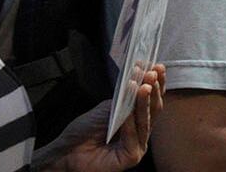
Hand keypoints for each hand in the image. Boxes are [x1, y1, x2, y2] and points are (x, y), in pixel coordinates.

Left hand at [36, 64, 165, 171]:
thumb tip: (140, 81)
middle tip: (152, 74)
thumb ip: (125, 99)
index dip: (156, 83)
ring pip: (146, 121)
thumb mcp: (107, 108)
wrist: (68, 151)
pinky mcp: (131, 157)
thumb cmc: (85, 131)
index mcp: (136, 118)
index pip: (151, 99)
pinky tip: (128, 112)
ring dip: (144, 102)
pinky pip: (133, 137)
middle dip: (154, 89)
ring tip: (144, 86)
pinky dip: (130, 123)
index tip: (157, 67)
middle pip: (153, 109)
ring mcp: (137, 144)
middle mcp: (140, 131)